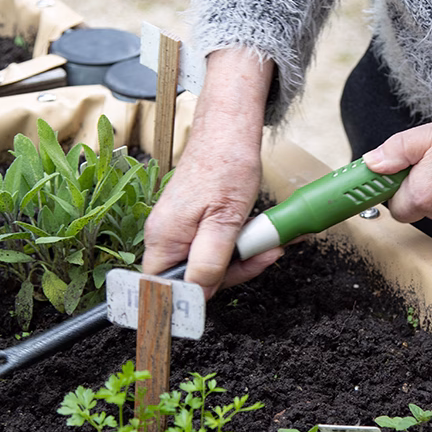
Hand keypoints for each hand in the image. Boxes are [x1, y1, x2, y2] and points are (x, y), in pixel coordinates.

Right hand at [142, 48, 283, 297]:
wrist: (230, 130)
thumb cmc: (226, 166)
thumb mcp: (225, 222)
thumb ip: (209, 263)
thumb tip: (197, 298)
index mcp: (163, 238)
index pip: (163, 289)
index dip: (189, 302)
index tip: (217, 299)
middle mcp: (164, 236)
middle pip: (191, 279)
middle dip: (231, 274)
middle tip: (264, 256)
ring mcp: (178, 228)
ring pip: (207, 264)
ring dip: (240, 259)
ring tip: (268, 243)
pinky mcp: (193, 221)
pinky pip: (212, 246)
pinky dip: (237, 244)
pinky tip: (257, 234)